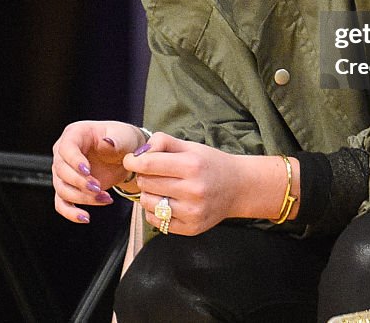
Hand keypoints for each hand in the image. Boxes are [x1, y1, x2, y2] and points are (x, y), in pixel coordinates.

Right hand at [51, 121, 146, 223]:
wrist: (125, 155)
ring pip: (62, 189)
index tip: (88, 171)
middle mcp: (64, 152)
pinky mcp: (69, 188)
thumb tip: (107, 142)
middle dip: (80, 182)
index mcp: (75, 134)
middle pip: (61, 171)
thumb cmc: (122, 140)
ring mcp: (64, 172)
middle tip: (99, 188)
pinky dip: (71, 213)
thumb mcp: (123, 136)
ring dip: (82, 198)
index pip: (66, 147)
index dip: (74, 160)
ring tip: (105, 198)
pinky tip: (85, 217)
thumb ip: (116, 140)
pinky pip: (62, 204)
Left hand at [123, 134, 252, 235]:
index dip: (133, 161)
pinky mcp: (191, 228)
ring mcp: (192, 212)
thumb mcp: (190, 146)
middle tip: (153, 173)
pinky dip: (155, 211)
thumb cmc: (211, 164)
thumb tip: (139, 152)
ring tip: (161, 188)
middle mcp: (192, 190)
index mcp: (191, 166)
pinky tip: (166, 202)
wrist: (238, 188)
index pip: (148, 164)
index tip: (131, 160)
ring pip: (148, 203)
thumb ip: (163, 142)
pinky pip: (156, 221)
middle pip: (146, 183)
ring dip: (148, 194)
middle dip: (144, 176)